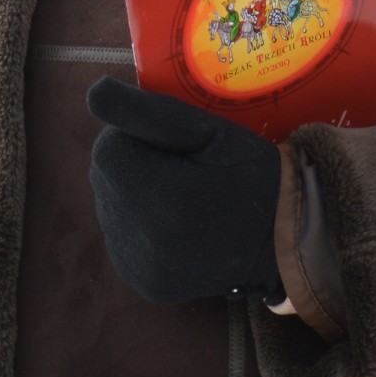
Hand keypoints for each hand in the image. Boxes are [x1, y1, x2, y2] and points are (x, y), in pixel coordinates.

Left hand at [85, 78, 282, 305]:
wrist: (282, 238)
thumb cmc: (249, 173)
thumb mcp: (208, 131)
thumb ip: (147, 111)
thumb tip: (94, 94)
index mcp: (160, 195)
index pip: (108, 148)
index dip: (137, 137)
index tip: (174, 145)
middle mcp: (144, 238)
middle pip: (105, 178)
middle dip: (134, 166)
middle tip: (181, 169)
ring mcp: (141, 266)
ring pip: (110, 208)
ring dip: (134, 195)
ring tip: (179, 198)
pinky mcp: (144, 282)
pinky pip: (122, 239)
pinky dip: (140, 226)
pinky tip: (173, 224)